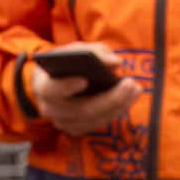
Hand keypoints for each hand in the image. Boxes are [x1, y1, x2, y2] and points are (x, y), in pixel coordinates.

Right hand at [27, 45, 141, 135]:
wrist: (53, 80)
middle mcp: (51, 109)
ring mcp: (63, 122)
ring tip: (136, 89)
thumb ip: (94, 51)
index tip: (84, 80)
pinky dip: (115, 111)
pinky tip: (129, 97)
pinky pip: (98, 123)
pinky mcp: (76, 129)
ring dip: (118, 105)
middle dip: (109, 98)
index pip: (50, 90)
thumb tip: (115, 63)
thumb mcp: (75, 50)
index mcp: (44, 86)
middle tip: (131, 84)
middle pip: (81, 110)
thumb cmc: (66, 62)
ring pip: (94, 119)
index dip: (65, 86)